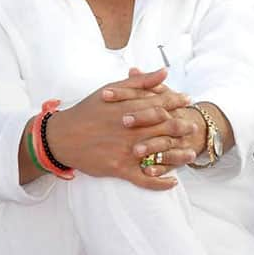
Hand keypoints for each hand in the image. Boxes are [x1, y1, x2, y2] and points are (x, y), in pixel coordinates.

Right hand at [45, 68, 192, 189]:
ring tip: (191, 154)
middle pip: (165, 127)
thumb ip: (140, 82)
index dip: (176, 101)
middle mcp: (130, 129)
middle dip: (182, 126)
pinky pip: (143, 179)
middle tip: (193, 127)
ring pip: (159, 153)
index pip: (160, 103)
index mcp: (129, 109)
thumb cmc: (87, 110)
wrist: (60, 136)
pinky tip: (172, 182)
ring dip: (179, 155)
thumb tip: (165, 72)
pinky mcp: (119, 168)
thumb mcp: (112, 90)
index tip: (188, 100)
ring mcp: (126, 150)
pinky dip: (159, 182)